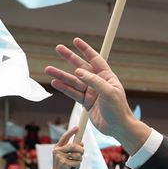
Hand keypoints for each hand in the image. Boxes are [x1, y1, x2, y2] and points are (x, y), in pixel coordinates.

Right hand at [45, 38, 149, 152]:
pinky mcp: (86, 102)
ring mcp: (91, 92)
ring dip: (61, 75)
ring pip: (74, 81)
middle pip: (81, 67)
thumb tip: (78, 72)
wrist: (118, 128)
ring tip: (48, 69)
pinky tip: (55, 83)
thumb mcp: (109, 93)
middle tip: (59, 48)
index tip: (76, 41)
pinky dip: (64, 88)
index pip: (95, 59)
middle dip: (70, 57)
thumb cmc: (118, 109)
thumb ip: (94, 81)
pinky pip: (72, 93)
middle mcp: (98, 83)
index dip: (86, 50)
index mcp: (107, 77)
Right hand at [47, 127, 82, 168]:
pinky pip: (78, 163)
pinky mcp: (64, 164)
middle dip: (81, 150)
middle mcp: (57, 151)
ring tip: (72, 165)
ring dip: (79, 161)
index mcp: (57, 148)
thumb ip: (73, 150)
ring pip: (78, 155)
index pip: (64, 138)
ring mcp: (60, 157)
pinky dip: (77, 167)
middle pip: (75, 146)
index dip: (71, 132)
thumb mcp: (68, 158)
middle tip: (81, 154)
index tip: (78, 127)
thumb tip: (82, 143)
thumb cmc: (64, 168)